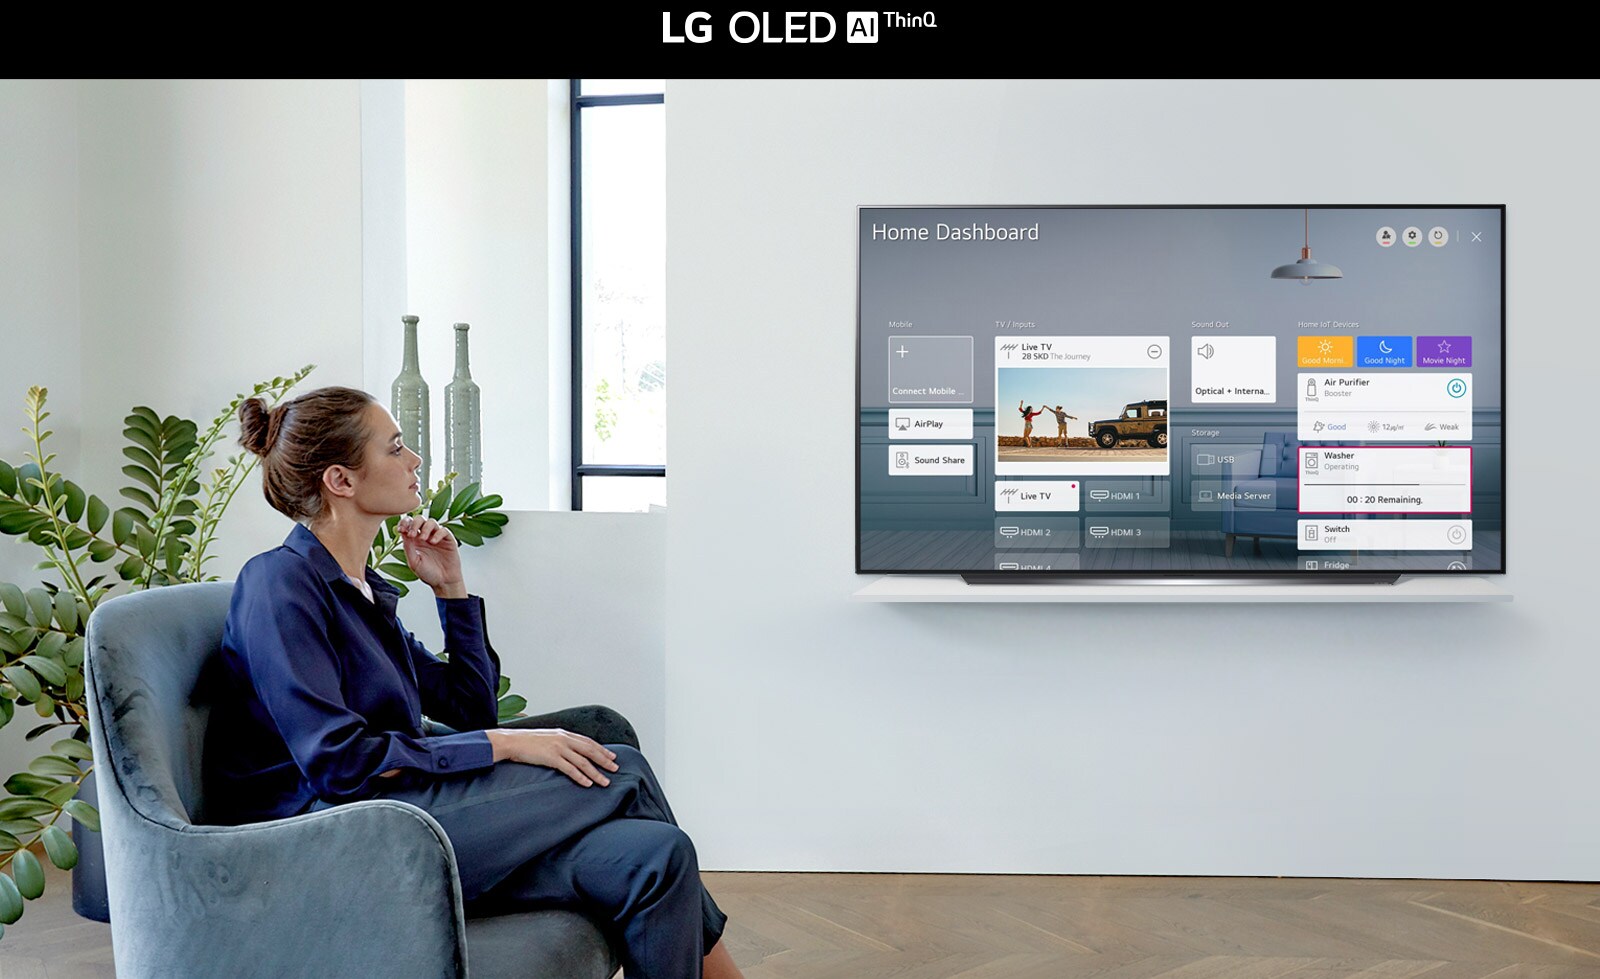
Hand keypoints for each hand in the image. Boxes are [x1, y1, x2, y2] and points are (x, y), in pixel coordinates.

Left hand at [399, 515, 464, 597]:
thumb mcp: (413, 562)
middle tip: (412, 534)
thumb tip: (402, 533)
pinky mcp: (448, 540)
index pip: (408, 524)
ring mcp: (437, 537)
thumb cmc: (428, 574)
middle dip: (414, 523)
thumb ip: (408, 547)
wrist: (443, 582)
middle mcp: (426, 536)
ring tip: (424, 539)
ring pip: (431, 521)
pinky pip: (444, 530)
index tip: (401, 529)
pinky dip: (438, 533)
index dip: (404, 523)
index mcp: (415, 540)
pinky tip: (433, 542)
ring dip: (425, 528)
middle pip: (420, 519)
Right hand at [487, 729, 620, 786]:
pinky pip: (570, 769)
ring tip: (605, 781)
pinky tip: (588, 783)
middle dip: (604, 760)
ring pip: (583, 762)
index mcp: (564, 733)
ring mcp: (558, 748)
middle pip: (590, 751)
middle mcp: (564, 739)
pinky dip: (581, 777)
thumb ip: (559, 743)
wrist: (511, 741)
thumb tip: (568, 751)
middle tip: (615, 769)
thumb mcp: (546, 738)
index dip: (601, 749)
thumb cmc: (526, 742)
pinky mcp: (551, 758)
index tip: (612, 756)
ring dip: (596, 773)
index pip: (588, 742)